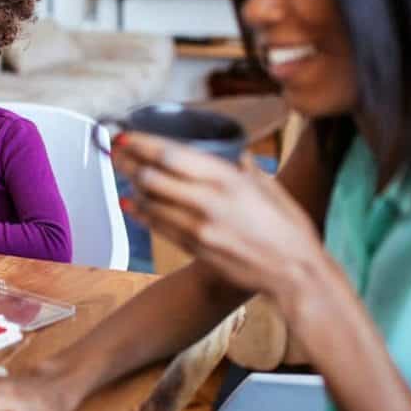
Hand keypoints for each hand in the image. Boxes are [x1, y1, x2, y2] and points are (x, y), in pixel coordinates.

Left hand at [112, 132, 325, 308]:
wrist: (295, 274)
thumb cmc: (289, 227)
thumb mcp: (270, 186)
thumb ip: (245, 168)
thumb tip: (234, 155)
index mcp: (227, 179)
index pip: (171, 156)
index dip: (142, 144)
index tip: (125, 136)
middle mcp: (208, 201)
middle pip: (152, 177)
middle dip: (129, 163)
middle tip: (115, 153)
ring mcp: (198, 228)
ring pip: (151, 202)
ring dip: (132, 187)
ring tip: (122, 174)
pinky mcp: (195, 249)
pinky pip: (159, 227)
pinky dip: (142, 213)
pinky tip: (131, 204)